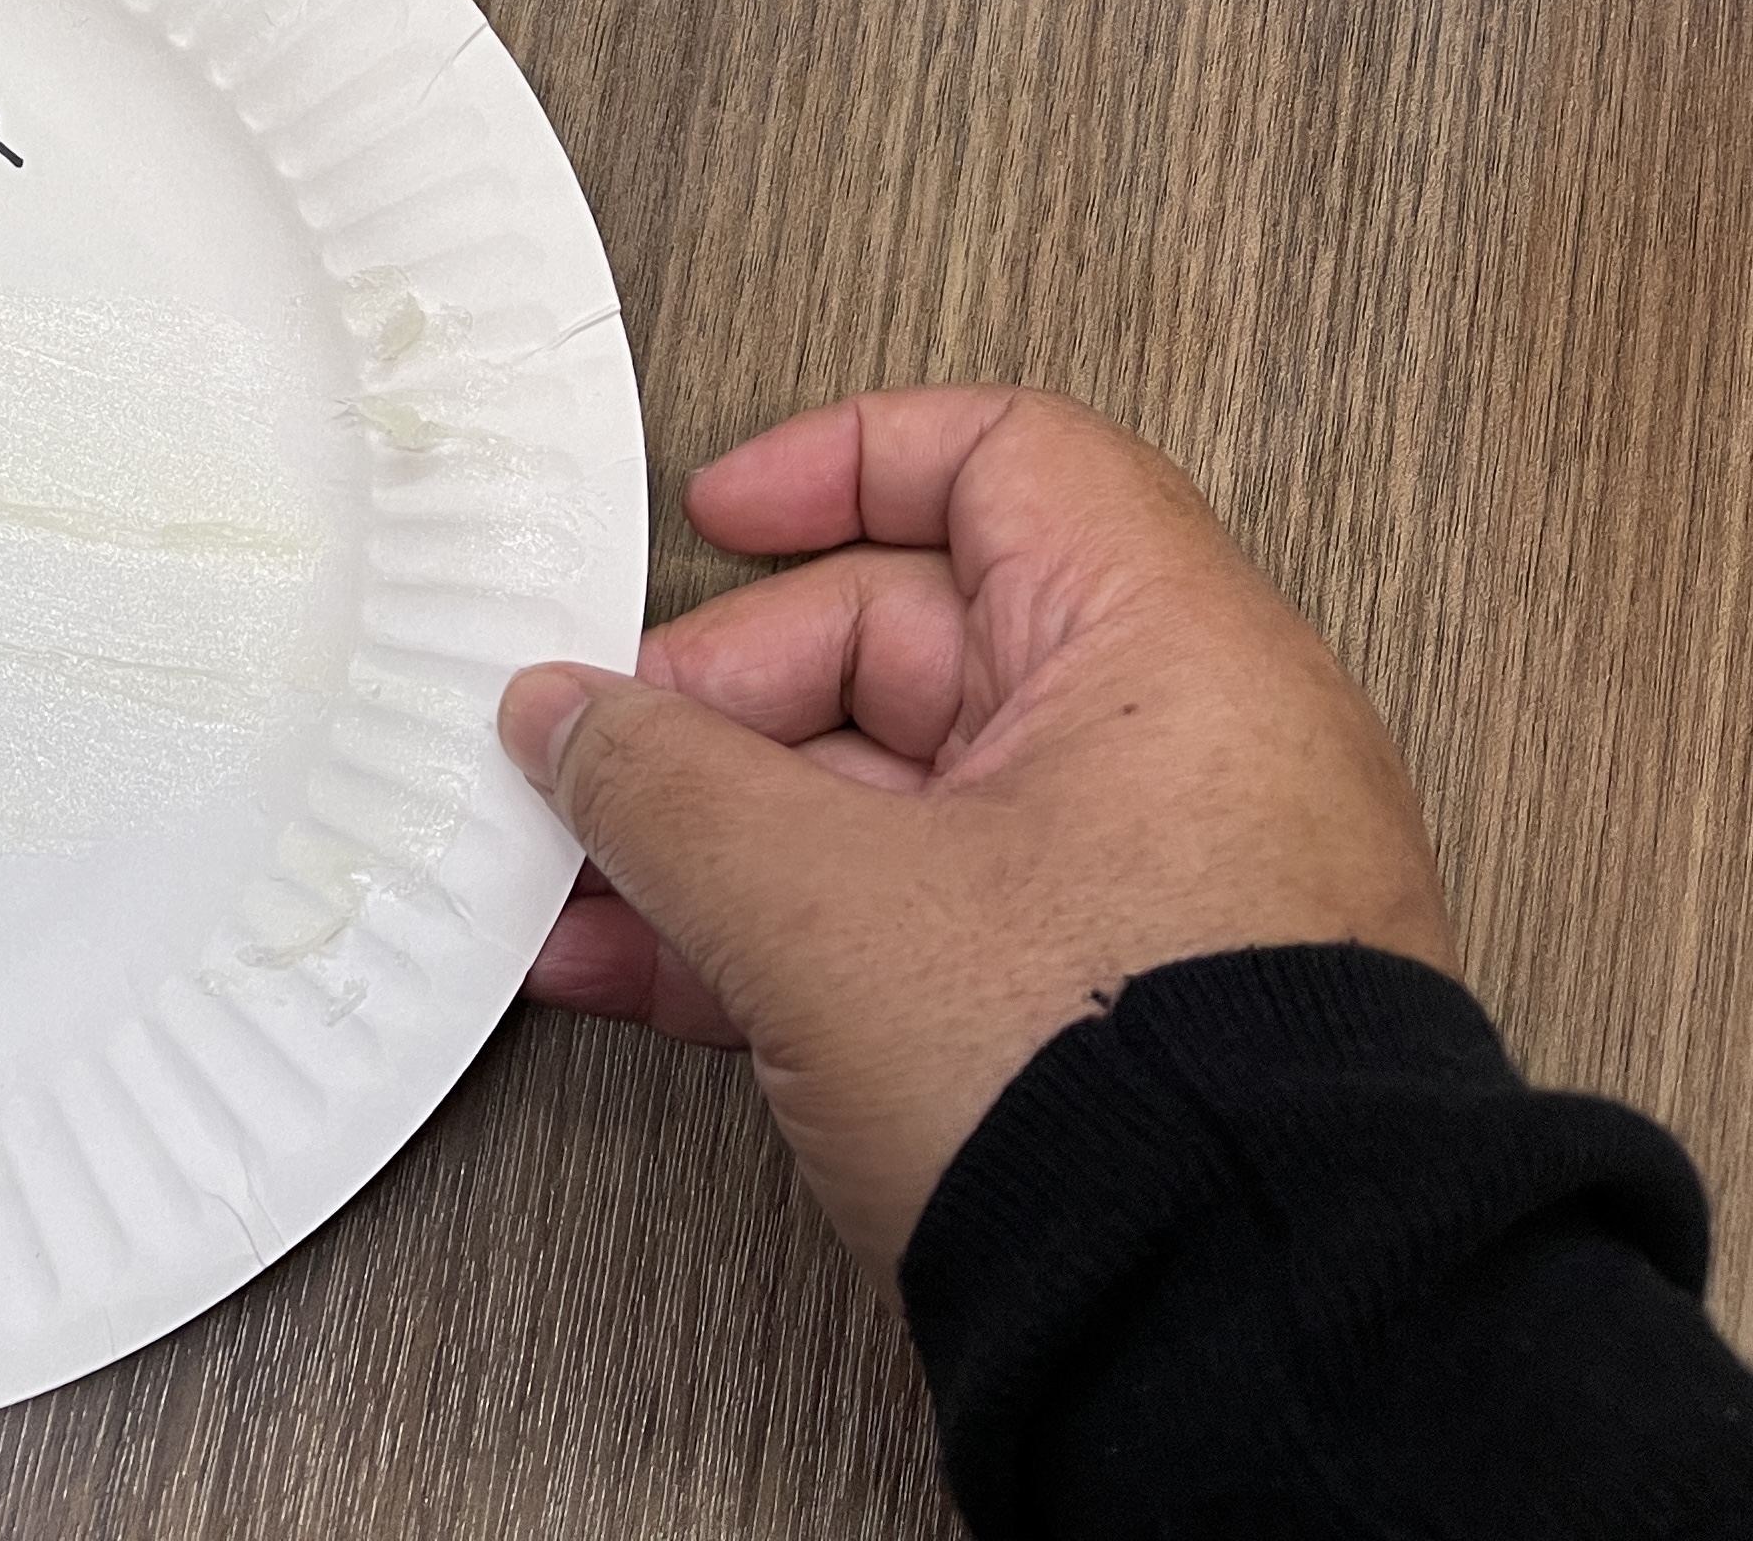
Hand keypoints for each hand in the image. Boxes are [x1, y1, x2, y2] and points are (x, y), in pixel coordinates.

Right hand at [496, 387, 1454, 1275]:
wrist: (1241, 1345)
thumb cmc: (1120, 1099)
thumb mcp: (820, 902)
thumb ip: (662, 783)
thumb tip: (566, 719)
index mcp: (1167, 653)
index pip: (999, 463)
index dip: (838, 464)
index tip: (714, 518)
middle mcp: (1183, 755)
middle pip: (905, 644)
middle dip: (719, 708)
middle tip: (602, 763)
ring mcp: (1150, 895)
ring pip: (893, 803)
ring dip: (722, 842)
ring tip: (588, 895)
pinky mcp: (1108, 1022)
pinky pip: (923, 922)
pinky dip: (790, 937)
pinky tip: (654, 981)